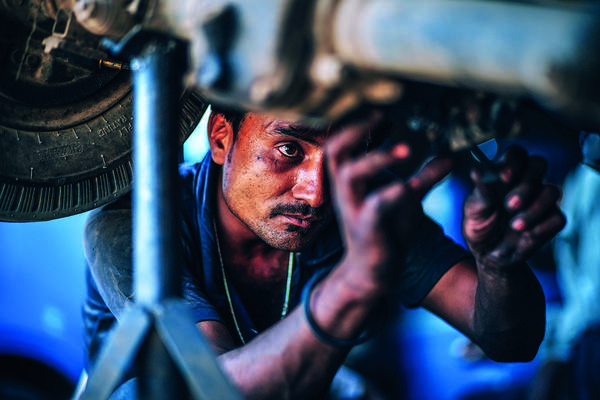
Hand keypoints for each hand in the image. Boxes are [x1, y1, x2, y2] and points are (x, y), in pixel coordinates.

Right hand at [325, 112, 452, 291]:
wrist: (372, 273)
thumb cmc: (385, 231)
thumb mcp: (406, 200)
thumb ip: (424, 177)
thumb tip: (451, 156)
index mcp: (351, 180)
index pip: (341, 142)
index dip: (356, 123)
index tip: (381, 110)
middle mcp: (345, 191)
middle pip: (335, 151)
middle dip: (355, 130)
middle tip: (380, 117)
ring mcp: (352, 209)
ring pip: (349, 175)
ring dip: (377, 159)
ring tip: (406, 149)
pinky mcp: (365, 229)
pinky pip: (373, 207)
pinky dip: (390, 194)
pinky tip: (407, 186)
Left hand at [462, 145, 565, 270]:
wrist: (487, 255)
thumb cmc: (479, 226)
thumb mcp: (473, 209)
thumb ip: (480, 191)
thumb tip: (477, 171)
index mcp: (506, 174)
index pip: (516, 154)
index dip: (514, 162)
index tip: (504, 178)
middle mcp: (526, 183)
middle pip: (539, 164)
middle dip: (527, 183)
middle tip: (509, 205)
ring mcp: (541, 200)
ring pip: (552, 191)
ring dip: (533, 209)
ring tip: (514, 225)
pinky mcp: (551, 221)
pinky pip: (557, 217)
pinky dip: (540, 227)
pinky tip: (524, 234)